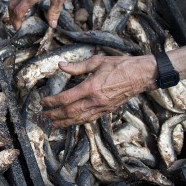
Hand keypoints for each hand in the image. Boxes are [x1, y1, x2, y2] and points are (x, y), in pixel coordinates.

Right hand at [8, 0, 94, 29]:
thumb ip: (54, 11)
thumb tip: (52, 24)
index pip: (18, 11)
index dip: (16, 21)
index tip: (17, 28)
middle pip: (11, 5)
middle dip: (11, 17)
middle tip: (15, 25)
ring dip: (13, 9)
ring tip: (17, 17)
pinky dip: (16, 1)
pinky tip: (23, 4)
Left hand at [41, 55, 156, 126]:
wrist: (141, 75)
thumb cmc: (119, 65)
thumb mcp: (96, 61)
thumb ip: (76, 66)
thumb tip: (60, 65)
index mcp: (91, 87)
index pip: (66, 98)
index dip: (52, 102)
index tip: (43, 102)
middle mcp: (96, 100)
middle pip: (70, 112)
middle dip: (55, 115)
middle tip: (44, 115)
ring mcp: (102, 107)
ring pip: (79, 119)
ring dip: (64, 122)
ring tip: (53, 124)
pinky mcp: (108, 110)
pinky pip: (90, 119)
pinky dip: (78, 122)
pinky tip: (71, 122)